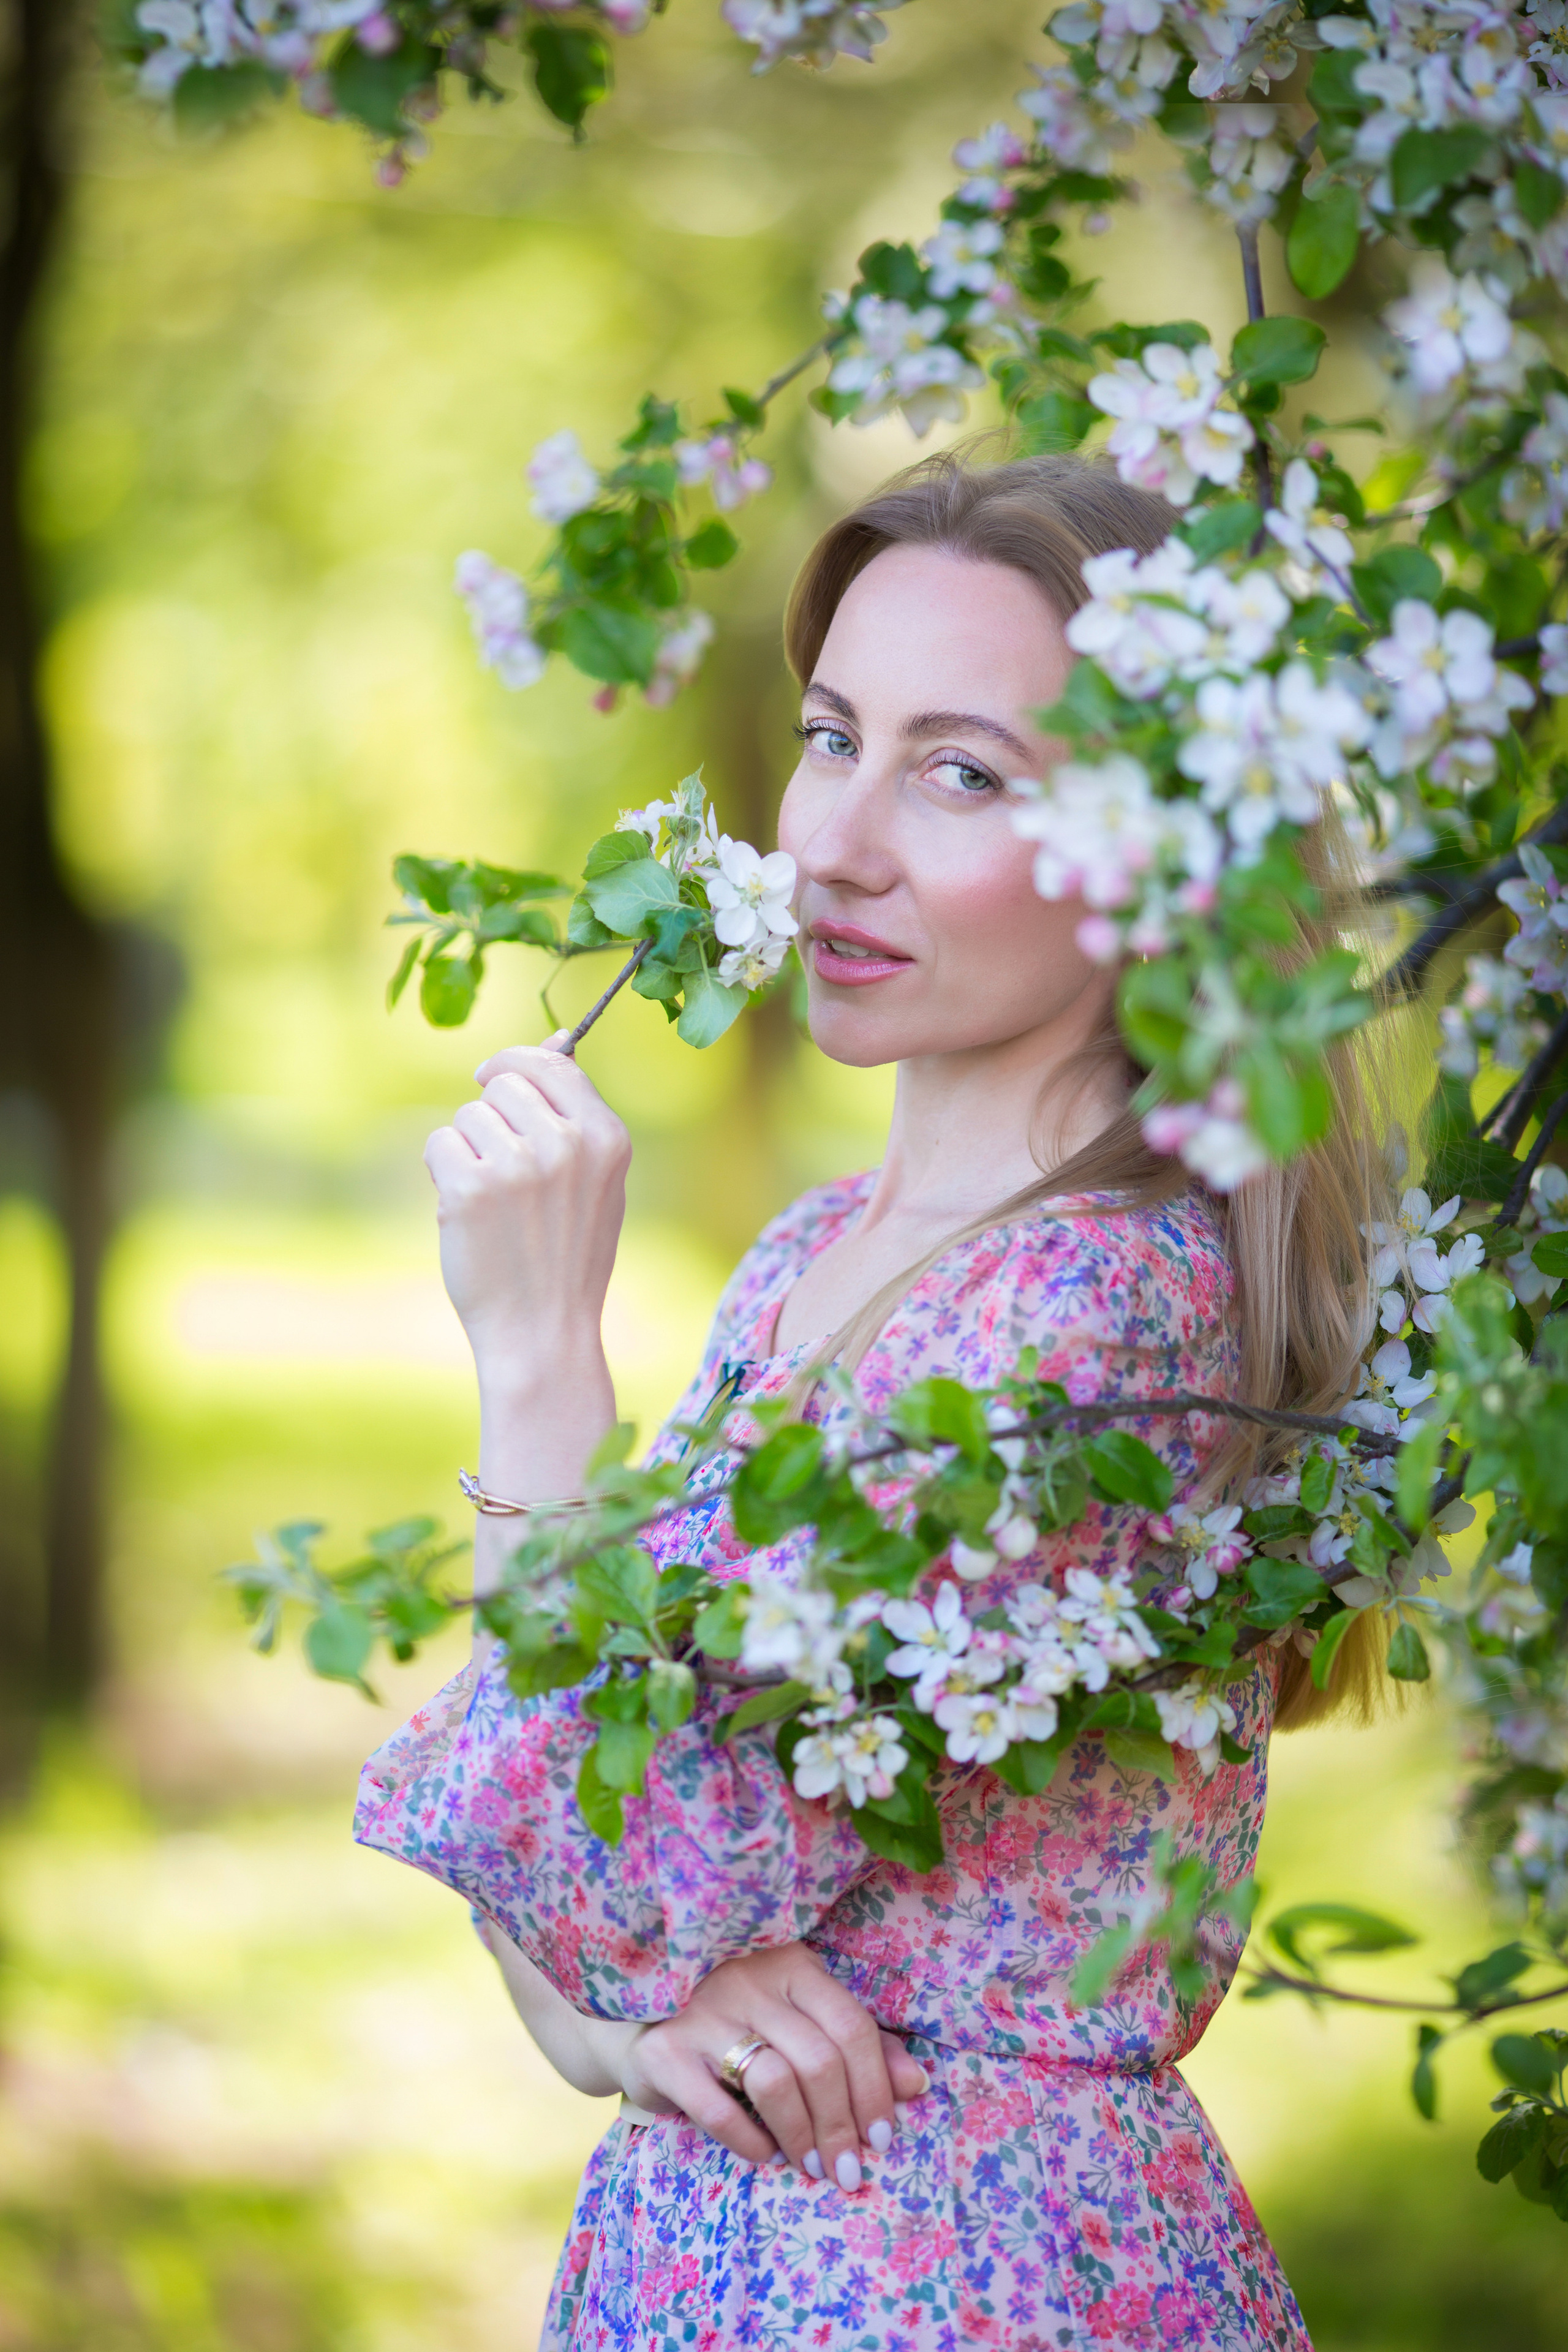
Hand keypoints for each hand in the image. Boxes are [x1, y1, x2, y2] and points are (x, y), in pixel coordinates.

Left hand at [422, 1038, 630, 1386]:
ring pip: (467, 1116)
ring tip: (491, 1204)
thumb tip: (549, 1043)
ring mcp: (518, 1164)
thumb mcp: (596, 1184)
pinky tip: (465, 1213)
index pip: (554, 1064)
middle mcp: (566, 1144)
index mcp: (606, 1138)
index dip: (517, 1064)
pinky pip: (438, 1143)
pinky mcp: (471, 1186)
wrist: (543, 1332)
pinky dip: (442, 1173)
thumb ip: (575, 1119)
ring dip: (467, 1151)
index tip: (493, 1077)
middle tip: (501, 1171)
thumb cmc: (567, 1259)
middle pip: (504, 1085)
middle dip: (490, 1117)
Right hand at [619, 1942, 929, 2190]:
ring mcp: (703, 2012)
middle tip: (848, 2170)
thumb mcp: (798, 2022)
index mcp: (791, 1965)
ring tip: (812, 2167)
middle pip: (818, 2059)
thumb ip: (854, 2048)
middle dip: (842, 2126)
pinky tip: (764, 2153)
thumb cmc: (736, 2024)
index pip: (850, 2024)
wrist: (640, 2023)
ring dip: (802, 2137)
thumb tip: (916, 2083)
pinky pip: (718, 2107)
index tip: (884, 2137)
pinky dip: (749, 2140)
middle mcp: (749, 1979)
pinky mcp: (665, 2051)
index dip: (875, 2086)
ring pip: (775, 2081)